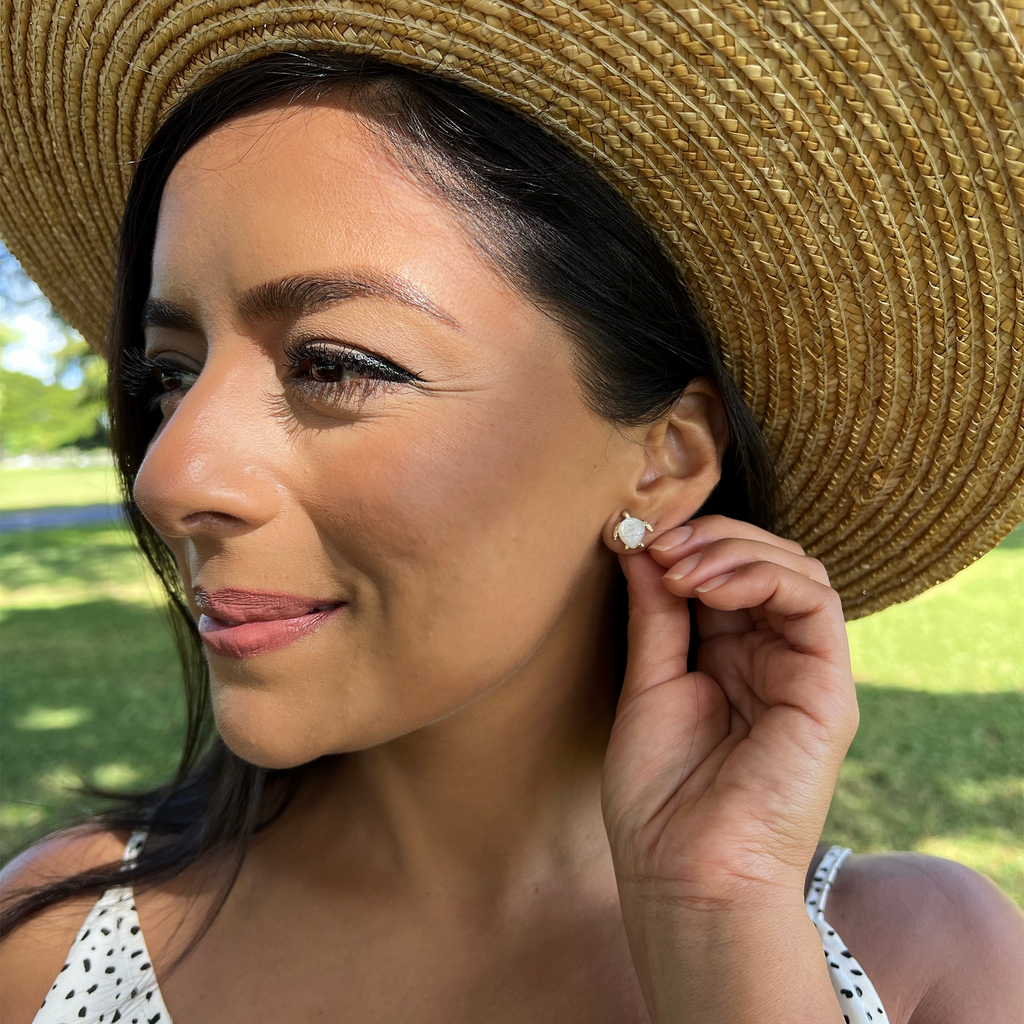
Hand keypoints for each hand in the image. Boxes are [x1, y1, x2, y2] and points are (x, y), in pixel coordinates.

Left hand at [601, 513, 859, 912]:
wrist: (685, 877)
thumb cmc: (658, 798)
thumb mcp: (647, 686)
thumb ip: (655, 615)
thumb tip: (641, 546)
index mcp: (726, 657)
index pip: (725, 570)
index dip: (688, 543)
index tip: (637, 540)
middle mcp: (770, 657)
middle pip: (764, 560)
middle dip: (710, 538)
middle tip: (660, 545)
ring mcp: (802, 672)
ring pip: (797, 570)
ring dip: (735, 551)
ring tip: (681, 569)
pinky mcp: (827, 690)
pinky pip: (815, 605)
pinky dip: (765, 577)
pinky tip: (711, 587)